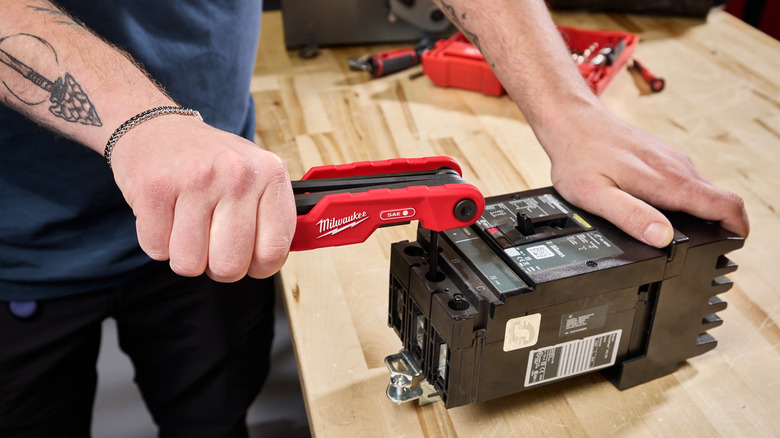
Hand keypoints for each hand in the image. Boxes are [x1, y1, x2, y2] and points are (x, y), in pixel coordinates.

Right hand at [109, 114, 295, 281]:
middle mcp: (237, 174)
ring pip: (189, 263)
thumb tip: (271, 261)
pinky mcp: (154, 188)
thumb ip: (271, 218)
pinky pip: (156, 249)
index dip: (258, 268)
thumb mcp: (255, 176)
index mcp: (270, 174)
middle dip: (217, 266)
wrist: (156, 128)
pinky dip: (156, 242)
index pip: (274, 251)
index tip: (247, 260)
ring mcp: (196, 180)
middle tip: (210, 243)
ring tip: (186, 226)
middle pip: (230, 265)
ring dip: (184, 255)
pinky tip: (165, 216)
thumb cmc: (210, 162)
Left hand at [538, 105, 748, 246]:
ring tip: (679, 234)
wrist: (572, 122)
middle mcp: (677, 167)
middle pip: (718, 201)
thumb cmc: (579, 158)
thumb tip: (662, 238)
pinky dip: (684, 200)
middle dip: (719, 226)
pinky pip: (685, 181)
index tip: (731, 245)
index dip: (737, 229)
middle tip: (700, 248)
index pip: (726, 205)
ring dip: (700, 213)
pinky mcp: (662, 156)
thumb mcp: (596, 196)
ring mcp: (672, 159)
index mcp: (668, 180)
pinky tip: (659, 209)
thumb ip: (631, 217)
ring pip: (701, 191)